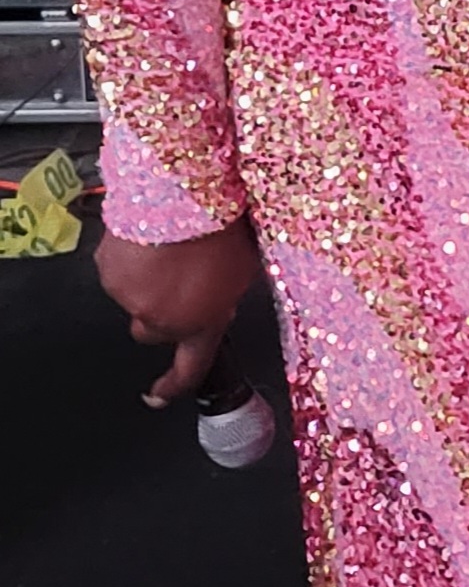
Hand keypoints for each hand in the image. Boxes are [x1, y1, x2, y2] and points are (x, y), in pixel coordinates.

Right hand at [96, 218, 261, 405]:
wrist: (185, 190)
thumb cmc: (222, 222)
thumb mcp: (244, 266)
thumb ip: (226, 295)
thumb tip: (219, 297)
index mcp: (201, 323)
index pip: (189, 370)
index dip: (172, 387)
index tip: (158, 396)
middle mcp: (161, 319)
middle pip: (152, 330)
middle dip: (161, 312)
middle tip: (177, 279)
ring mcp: (130, 296)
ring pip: (133, 298)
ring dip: (146, 279)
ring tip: (168, 244)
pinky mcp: (107, 271)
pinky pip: (117, 270)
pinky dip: (129, 257)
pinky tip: (149, 235)